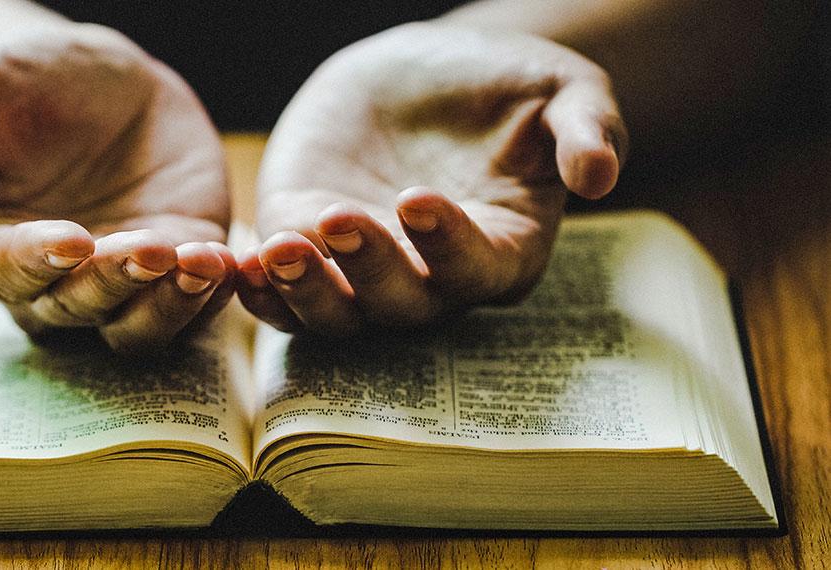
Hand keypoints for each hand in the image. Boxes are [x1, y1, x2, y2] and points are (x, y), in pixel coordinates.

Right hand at [0, 25, 233, 352]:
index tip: (69, 237)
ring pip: (132, 328)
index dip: (30, 262)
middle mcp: (41, 284)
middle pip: (69, 310)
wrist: (107, 83)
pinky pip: (189, 308)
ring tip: (199, 260)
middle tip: (146, 248)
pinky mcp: (169, 279)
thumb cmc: (26, 83)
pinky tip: (227, 262)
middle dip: (108, 284)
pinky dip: (209, 294)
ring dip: (166, 304)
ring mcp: (109, 288)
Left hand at [237, 23, 626, 334]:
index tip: (419, 200)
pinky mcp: (307, 243)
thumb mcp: (562, 89)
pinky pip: (281, 290)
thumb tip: (600, 175)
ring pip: (334, 313)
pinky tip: (235, 265)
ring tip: (276, 250)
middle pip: (401, 306)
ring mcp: (362, 270)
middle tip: (341, 221)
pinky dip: (258, 288)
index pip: (478, 270)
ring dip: (304, 293)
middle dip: (370, 272)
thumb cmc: (506, 84)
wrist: (426, 69)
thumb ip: (587, 128)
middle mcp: (430, 278)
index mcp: (500, 250)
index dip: (449, 246)